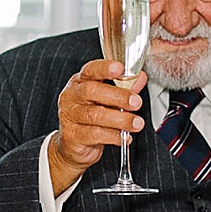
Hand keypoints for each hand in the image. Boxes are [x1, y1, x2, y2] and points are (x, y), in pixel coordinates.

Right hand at [45, 58, 148, 192]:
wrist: (73, 143)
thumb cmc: (91, 115)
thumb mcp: (108, 99)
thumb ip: (124, 87)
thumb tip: (140, 77)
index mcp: (81, 81)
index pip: (91, 70)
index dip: (104, 68)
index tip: (120, 68)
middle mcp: (72, 96)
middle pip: (92, 91)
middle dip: (118, 96)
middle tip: (136, 102)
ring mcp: (70, 115)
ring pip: (95, 115)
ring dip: (120, 119)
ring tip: (136, 123)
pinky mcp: (72, 135)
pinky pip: (94, 134)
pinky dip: (113, 136)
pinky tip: (124, 137)